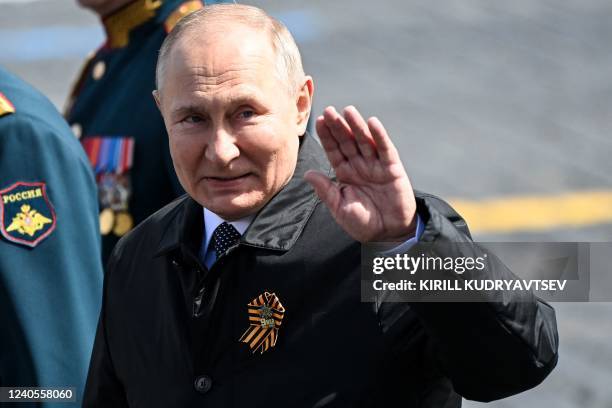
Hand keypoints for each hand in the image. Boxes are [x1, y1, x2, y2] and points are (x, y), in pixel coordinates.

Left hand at [304, 106, 416, 242]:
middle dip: (338, 126)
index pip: (334, 150)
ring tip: (348, 111)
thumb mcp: (339, 208)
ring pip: (364, 141)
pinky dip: (380, 136)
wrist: (388, 235)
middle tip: (329, 110)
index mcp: (345, 174)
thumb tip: (308, 173)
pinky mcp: (392, 169)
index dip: (327, 136)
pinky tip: (372, 123)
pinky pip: (385, 149)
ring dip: (356, 126)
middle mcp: (359, 166)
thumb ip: (326, 190)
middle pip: (347, 141)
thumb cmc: (362, 223)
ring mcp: (376, 166)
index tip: (319, 120)